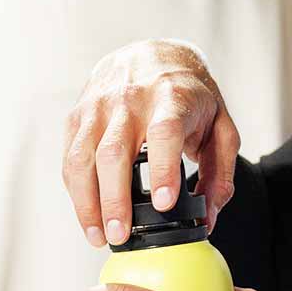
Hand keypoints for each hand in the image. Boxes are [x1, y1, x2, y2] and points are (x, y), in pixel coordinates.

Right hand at [63, 38, 239, 247]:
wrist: (154, 55)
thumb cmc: (189, 95)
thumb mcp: (220, 126)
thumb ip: (221, 172)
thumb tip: (209, 217)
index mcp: (171, 98)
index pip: (164, 133)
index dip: (162, 169)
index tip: (163, 204)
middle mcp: (130, 99)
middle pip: (115, 152)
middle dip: (115, 199)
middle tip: (122, 235)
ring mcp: (99, 106)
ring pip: (83, 157)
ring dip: (87, 202)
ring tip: (99, 236)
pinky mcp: (78, 115)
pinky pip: (70, 157)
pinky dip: (76, 191)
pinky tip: (88, 215)